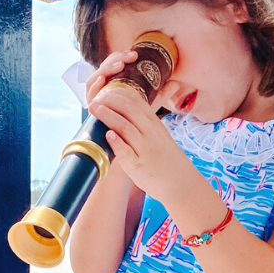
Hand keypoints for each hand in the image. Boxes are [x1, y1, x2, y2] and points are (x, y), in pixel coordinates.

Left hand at [86, 53, 196, 203]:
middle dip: (110, 101)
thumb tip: (127, 107)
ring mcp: (144, 148)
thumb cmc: (164, 157)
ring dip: (108, 116)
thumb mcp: (158, 134)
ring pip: (125, 127)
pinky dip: (117, 143)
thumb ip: (144, 121)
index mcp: (153, 123)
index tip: (104, 91)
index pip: (136, 101)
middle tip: (95, 99)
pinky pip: (127, 152)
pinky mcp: (138, 165)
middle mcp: (150, 133)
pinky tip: (107, 136)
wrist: (179, 181)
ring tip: (94, 109)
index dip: (119, 93)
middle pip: (129, 110)